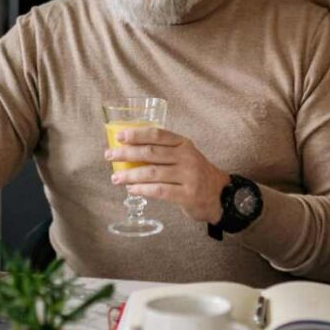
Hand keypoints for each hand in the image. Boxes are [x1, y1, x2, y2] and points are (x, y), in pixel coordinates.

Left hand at [106, 126, 230, 222]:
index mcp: (184, 144)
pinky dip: (143, 189)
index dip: (137, 134)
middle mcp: (187, 157)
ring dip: (130, 175)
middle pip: (151, 152)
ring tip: (115, 178)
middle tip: (109, 156)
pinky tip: (131, 189)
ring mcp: (188, 175)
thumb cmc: (195, 174)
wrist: (221, 194)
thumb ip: (164, 152)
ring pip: (152, 172)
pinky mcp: (188, 194)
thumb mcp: (185, 156)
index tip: (119, 136)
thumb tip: (129, 151)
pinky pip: (160, 190)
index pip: (158, 135)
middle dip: (127, 153)